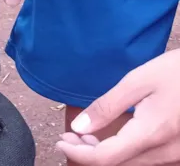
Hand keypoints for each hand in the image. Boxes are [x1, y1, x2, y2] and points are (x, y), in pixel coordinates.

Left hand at [56, 49, 179, 165]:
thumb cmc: (179, 71)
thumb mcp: (138, 81)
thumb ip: (107, 106)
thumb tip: (79, 127)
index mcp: (152, 133)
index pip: (104, 159)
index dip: (77, 153)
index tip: (61, 140)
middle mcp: (166, 152)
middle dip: (87, 154)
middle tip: (69, 135)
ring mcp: (176, 155)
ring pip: (131, 165)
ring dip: (104, 155)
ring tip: (85, 135)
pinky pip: (146, 160)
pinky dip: (123, 153)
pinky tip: (112, 137)